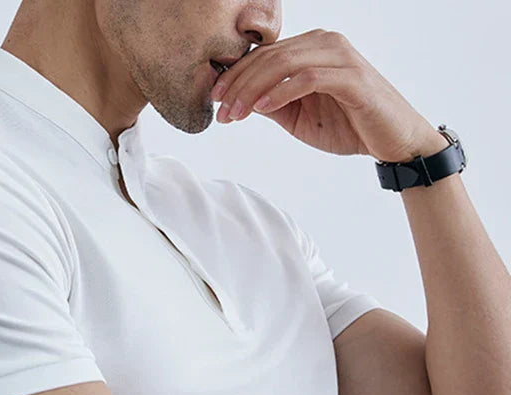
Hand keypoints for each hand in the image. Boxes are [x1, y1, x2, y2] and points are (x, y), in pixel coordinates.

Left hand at [211, 28, 444, 163]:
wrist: (391, 141)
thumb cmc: (346, 126)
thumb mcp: (297, 117)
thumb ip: (271, 104)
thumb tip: (240, 101)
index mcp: (311, 48)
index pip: (264, 55)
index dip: (235, 77)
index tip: (214, 101)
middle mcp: (325, 43)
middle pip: (269, 57)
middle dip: (238, 84)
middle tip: (219, 110)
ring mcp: (340, 57)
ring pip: (285, 63)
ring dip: (254, 89)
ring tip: (236, 113)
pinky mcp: (352, 77)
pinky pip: (309, 77)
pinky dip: (282, 92)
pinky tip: (262, 109)